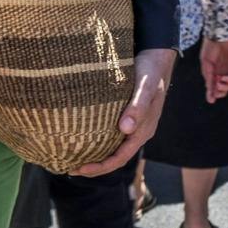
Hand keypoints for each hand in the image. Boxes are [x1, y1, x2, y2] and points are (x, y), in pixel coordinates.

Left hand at [72, 47, 176, 175]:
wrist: (156, 59)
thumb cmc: (150, 72)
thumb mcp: (145, 87)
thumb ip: (137, 107)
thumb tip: (125, 129)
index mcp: (144, 130)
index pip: (121, 157)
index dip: (101, 166)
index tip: (81, 169)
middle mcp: (138, 131)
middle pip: (116, 157)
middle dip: (95, 166)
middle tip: (71, 169)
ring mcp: (133, 124)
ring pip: (113, 147)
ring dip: (96, 155)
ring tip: (74, 157)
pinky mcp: (126, 115)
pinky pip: (111, 134)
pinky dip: (97, 140)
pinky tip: (83, 136)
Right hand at [199, 38, 227, 103]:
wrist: (218, 36)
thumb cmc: (210, 47)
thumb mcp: (205, 64)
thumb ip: (208, 77)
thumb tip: (209, 91)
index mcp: (214, 72)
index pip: (215, 86)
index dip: (213, 94)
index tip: (210, 99)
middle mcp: (223, 72)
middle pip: (224, 88)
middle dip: (220, 92)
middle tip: (215, 91)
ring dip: (225, 87)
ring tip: (219, 83)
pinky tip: (224, 78)